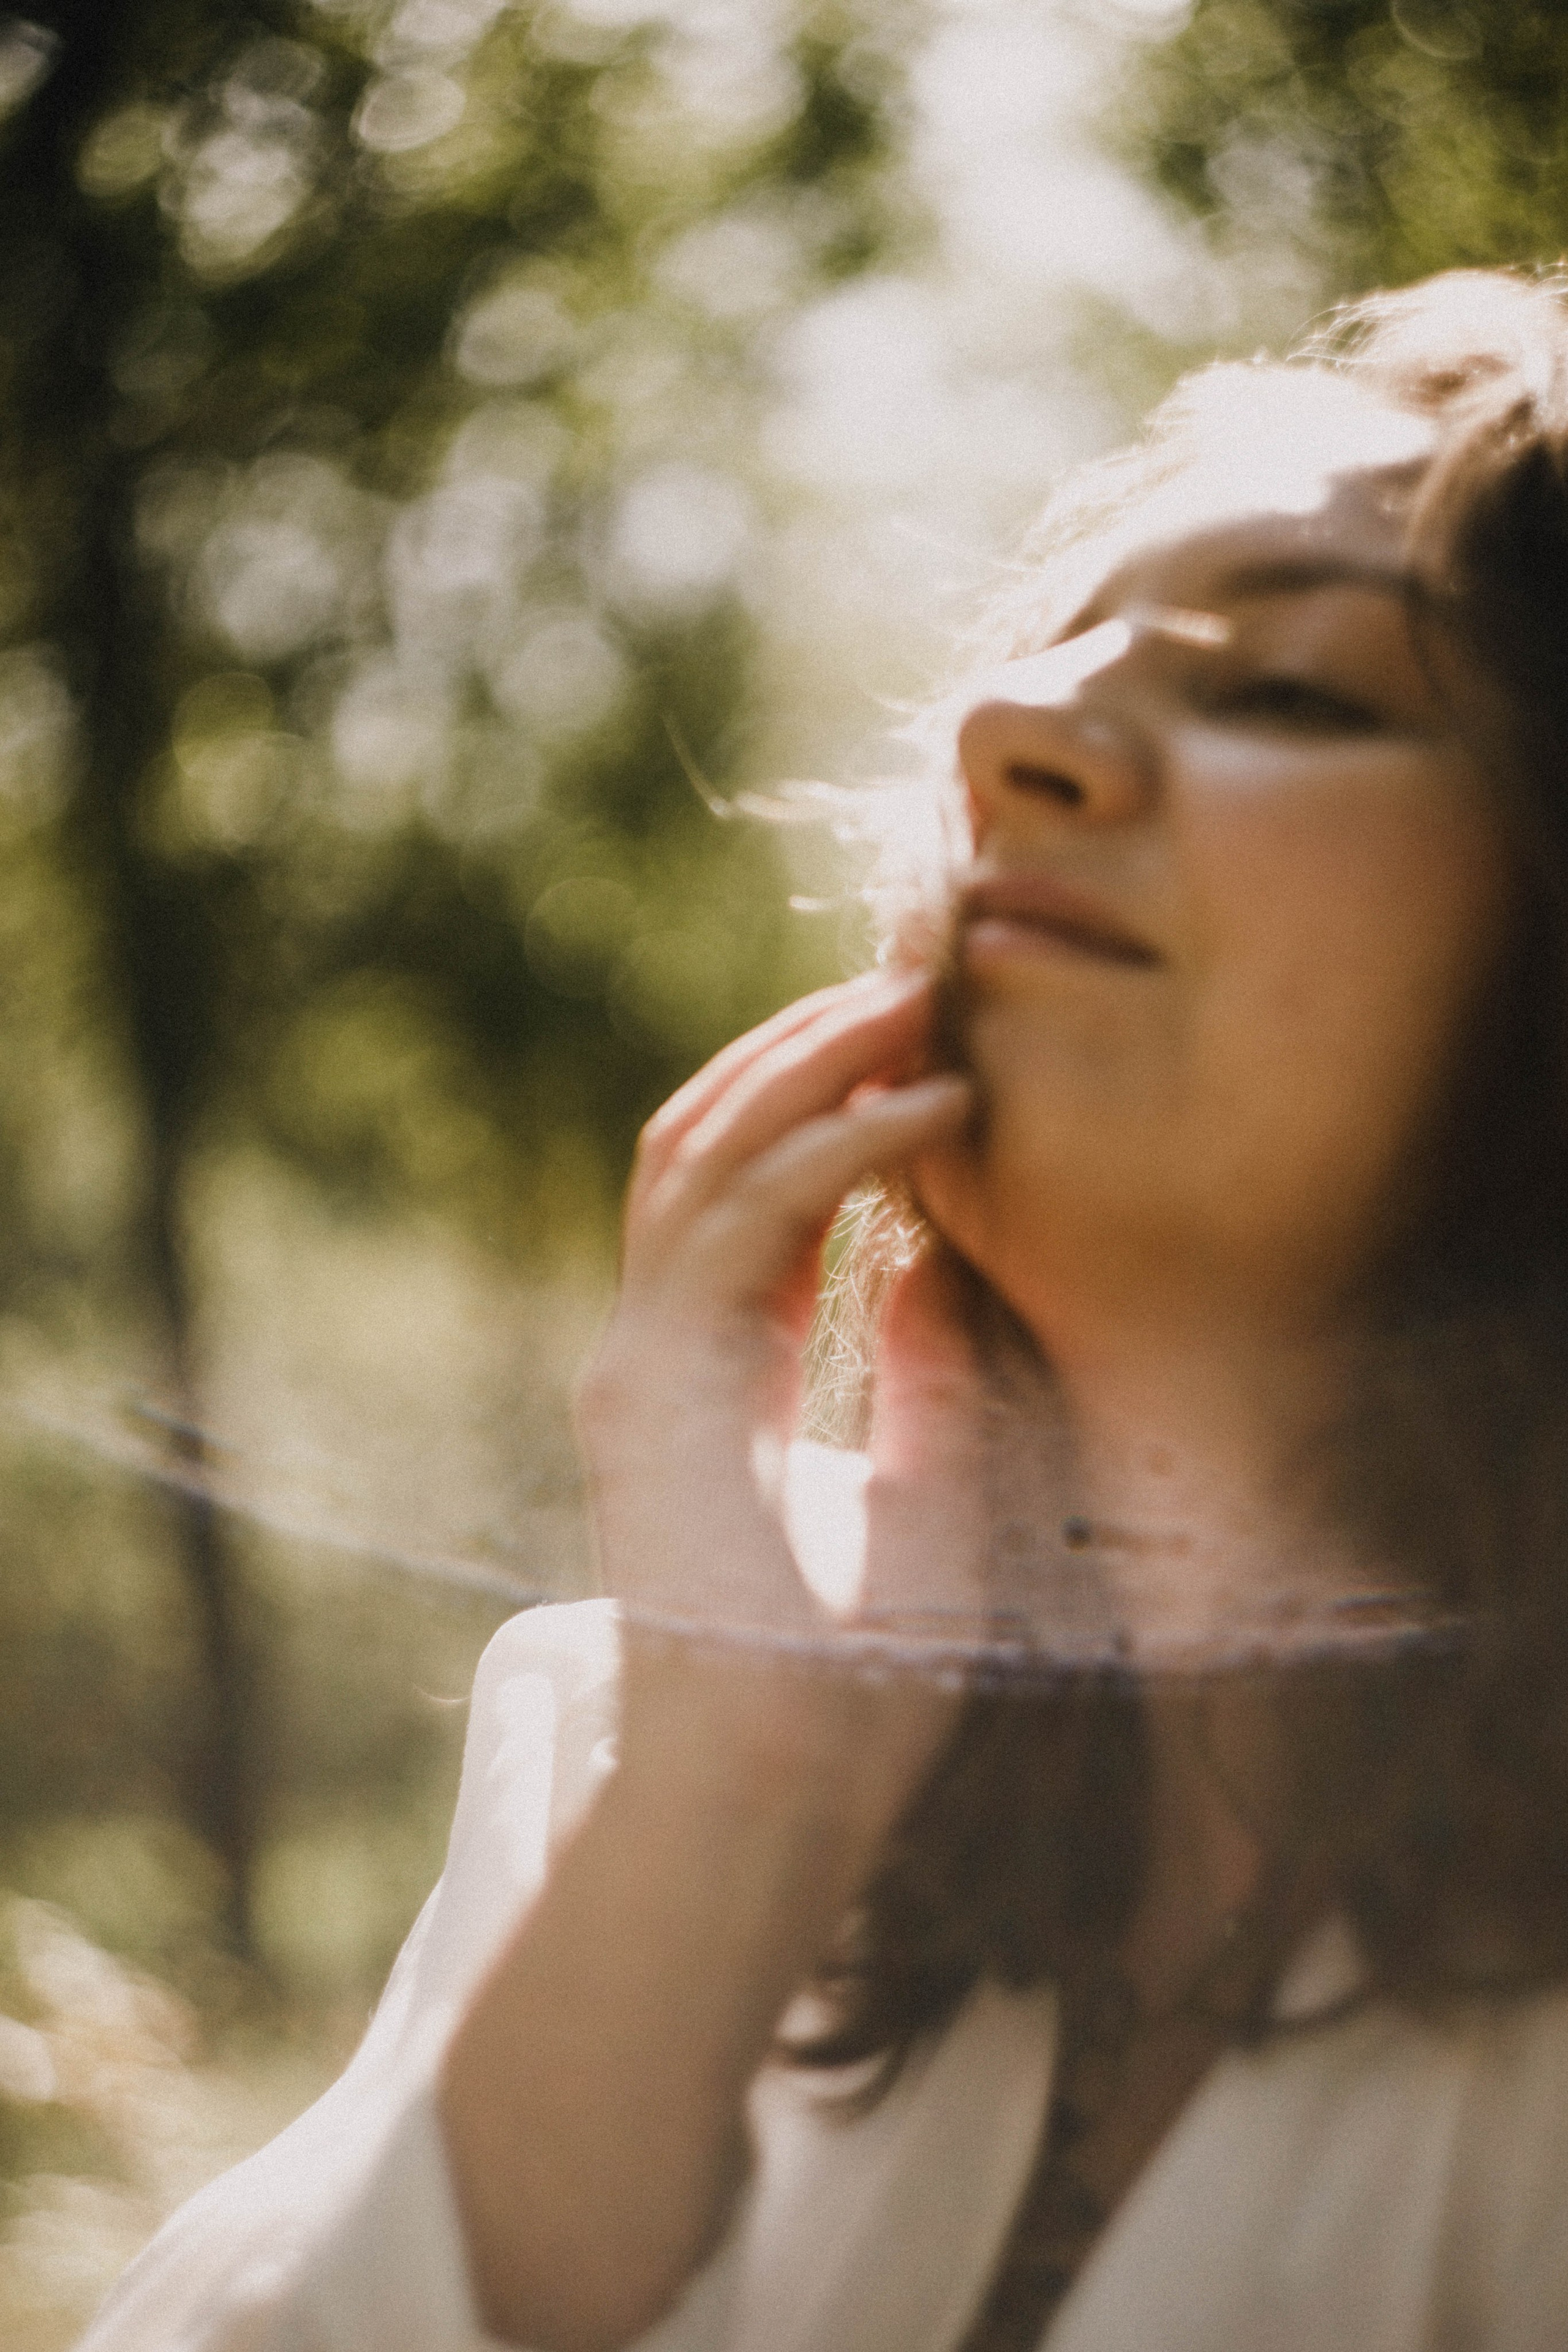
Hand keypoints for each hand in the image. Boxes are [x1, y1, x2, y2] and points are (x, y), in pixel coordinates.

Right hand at [576, 968, 975, 1805]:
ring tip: (915, 1000)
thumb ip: (924, 1371)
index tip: (920, 1045)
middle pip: (710, 1143)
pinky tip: (930, 1109)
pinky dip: (832, 1147)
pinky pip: (740, 1220)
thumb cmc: (863, 1681)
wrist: (782, 1800)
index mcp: (711, 1378)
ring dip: (809, 1064)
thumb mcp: (931, 1489)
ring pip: (704, 1152)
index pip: (748, 1196)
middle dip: (807, 1051)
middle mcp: (657, 1353)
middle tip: (915, 980)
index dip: (823, 1104)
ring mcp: (640, 1364)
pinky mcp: (651, 1386)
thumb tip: (939, 1252)